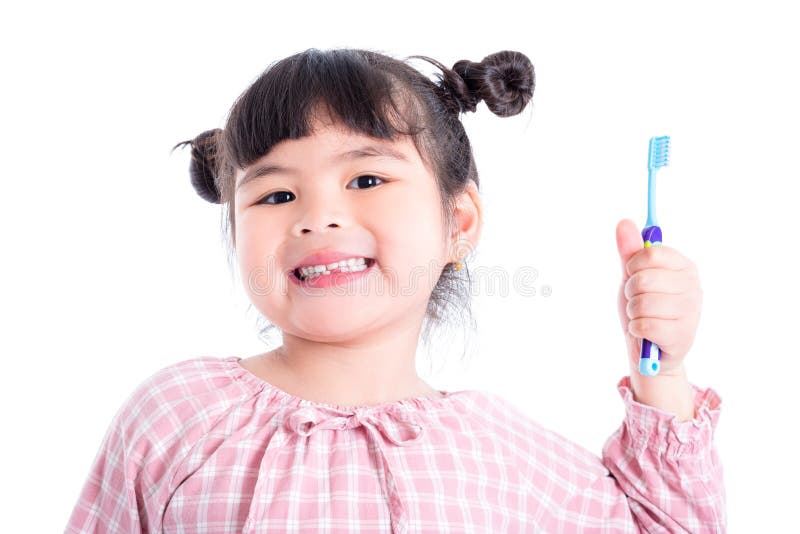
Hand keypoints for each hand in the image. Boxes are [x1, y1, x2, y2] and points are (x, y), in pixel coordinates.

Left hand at [615, 219, 702, 376]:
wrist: (651, 349)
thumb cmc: (645, 308)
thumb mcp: (633, 276)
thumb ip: (630, 251)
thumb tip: (624, 222)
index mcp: (684, 266)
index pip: (651, 253)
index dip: (634, 265)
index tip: (634, 274)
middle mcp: (693, 285)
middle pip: (642, 278)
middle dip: (630, 292)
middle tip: (638, 300)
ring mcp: (690, 311)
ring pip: (641, 302)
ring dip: (633, 312)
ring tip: (643, 316)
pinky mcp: (682, 335)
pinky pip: (643, 324)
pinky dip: (636, 328)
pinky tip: (645, 332)